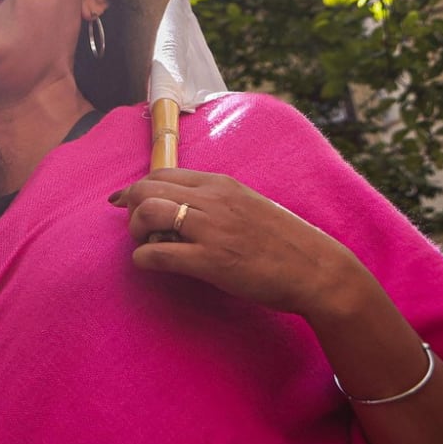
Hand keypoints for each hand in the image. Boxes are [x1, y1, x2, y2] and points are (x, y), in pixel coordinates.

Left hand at [108, 168, 365, 318]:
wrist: (317, 269)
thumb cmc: (284, 242)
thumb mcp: (248, 206)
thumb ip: (216, 202)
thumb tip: (182, 205)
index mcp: (222, 185)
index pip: (162, 173)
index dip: (137, 188)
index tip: (126, 202)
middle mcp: (214, 200)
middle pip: (148, 188)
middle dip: (131, 207)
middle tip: (136, 228)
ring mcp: (212, 230)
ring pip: (148, 212)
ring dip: (136, 229)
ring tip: (146, 243)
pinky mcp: (211, 261)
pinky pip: (158, 253)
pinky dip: (143, 258)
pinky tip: (149, 263)